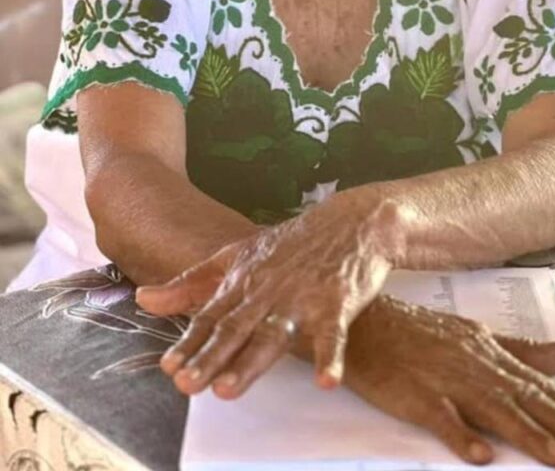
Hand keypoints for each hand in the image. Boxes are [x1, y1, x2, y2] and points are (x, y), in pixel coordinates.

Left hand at [136, 189, 400, 391]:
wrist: (353, 222)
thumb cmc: (292, 243)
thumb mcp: (237, 255)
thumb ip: (191, 282)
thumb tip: (143, 299)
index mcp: (244, 280)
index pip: (212, 315)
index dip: (190, 341)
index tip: (169, 367)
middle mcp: (269, 290)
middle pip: (236, 327)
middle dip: (211, 356)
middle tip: (187, 385)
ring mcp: (303, 296)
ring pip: (274, 333)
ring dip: (252, 362)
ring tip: (229, 390)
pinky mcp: (338, 302)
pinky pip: (334, 334)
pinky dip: (331, 357)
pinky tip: (326, 381)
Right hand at [341, 295, 554, 466]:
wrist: (364, 324)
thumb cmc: (419, 333)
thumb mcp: (475, 336)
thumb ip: (523, 348)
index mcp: (491, 355)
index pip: (541, 387)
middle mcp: (477, 367)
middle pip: (529, 400)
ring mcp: (447, 381)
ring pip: (494, 411)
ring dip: (528, 435)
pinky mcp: (417, 396)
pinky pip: (441, 419)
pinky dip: (461, 435)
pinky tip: (481, 456)